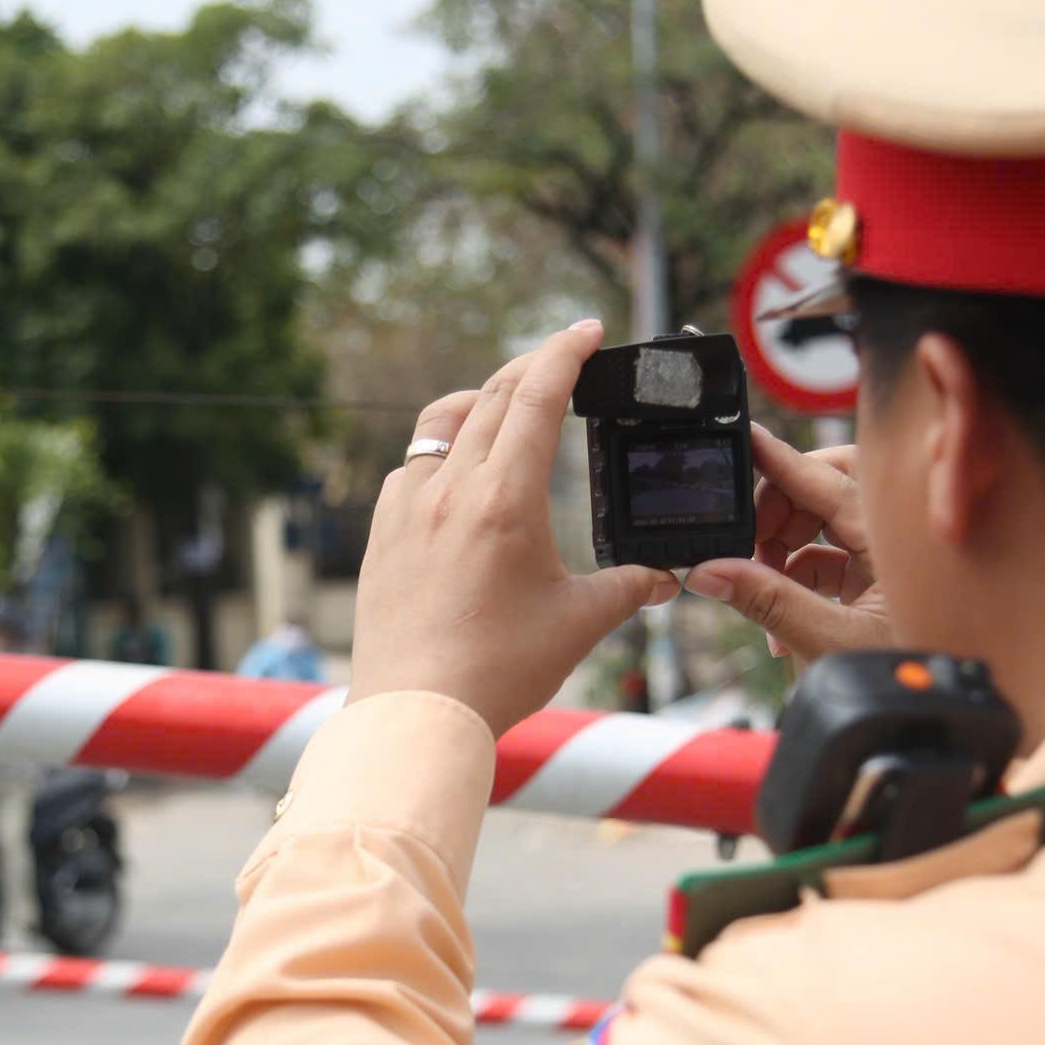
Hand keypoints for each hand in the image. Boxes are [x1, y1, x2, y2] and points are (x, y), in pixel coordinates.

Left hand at [346, 322, 681, 737]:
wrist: (416, 714)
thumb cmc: (496, 672)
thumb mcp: (578, 625)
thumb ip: (626, 590)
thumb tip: (663, 580)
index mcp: (503, 499)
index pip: (538, 397)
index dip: (565, 353)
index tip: (587, 330)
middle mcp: (449, 490)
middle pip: (492, 397)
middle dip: (532, 367)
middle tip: (561, 357)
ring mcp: (406, 509)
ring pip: (441, 423)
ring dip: (479, 402)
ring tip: (504, 409)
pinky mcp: (380, 536)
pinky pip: (408, 469)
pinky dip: (438, 454)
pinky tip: (454, 478)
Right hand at [682, 422, 895, 666]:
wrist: (934, 723)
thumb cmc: (905, 683)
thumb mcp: (827, 644)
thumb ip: (766, 602)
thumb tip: (710, 571)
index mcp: (892, 541)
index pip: (826, 482)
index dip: (780, 461)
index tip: (744, 440)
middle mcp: (892, 539)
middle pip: (824, 491)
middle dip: (777, 511)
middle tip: (744, 544)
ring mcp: (883, 560)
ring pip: (820, 525)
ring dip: (780, 548)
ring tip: (756, 590)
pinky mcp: (873, 583)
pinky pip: (825, 557)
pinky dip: (794, 576)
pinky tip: (776, 615)